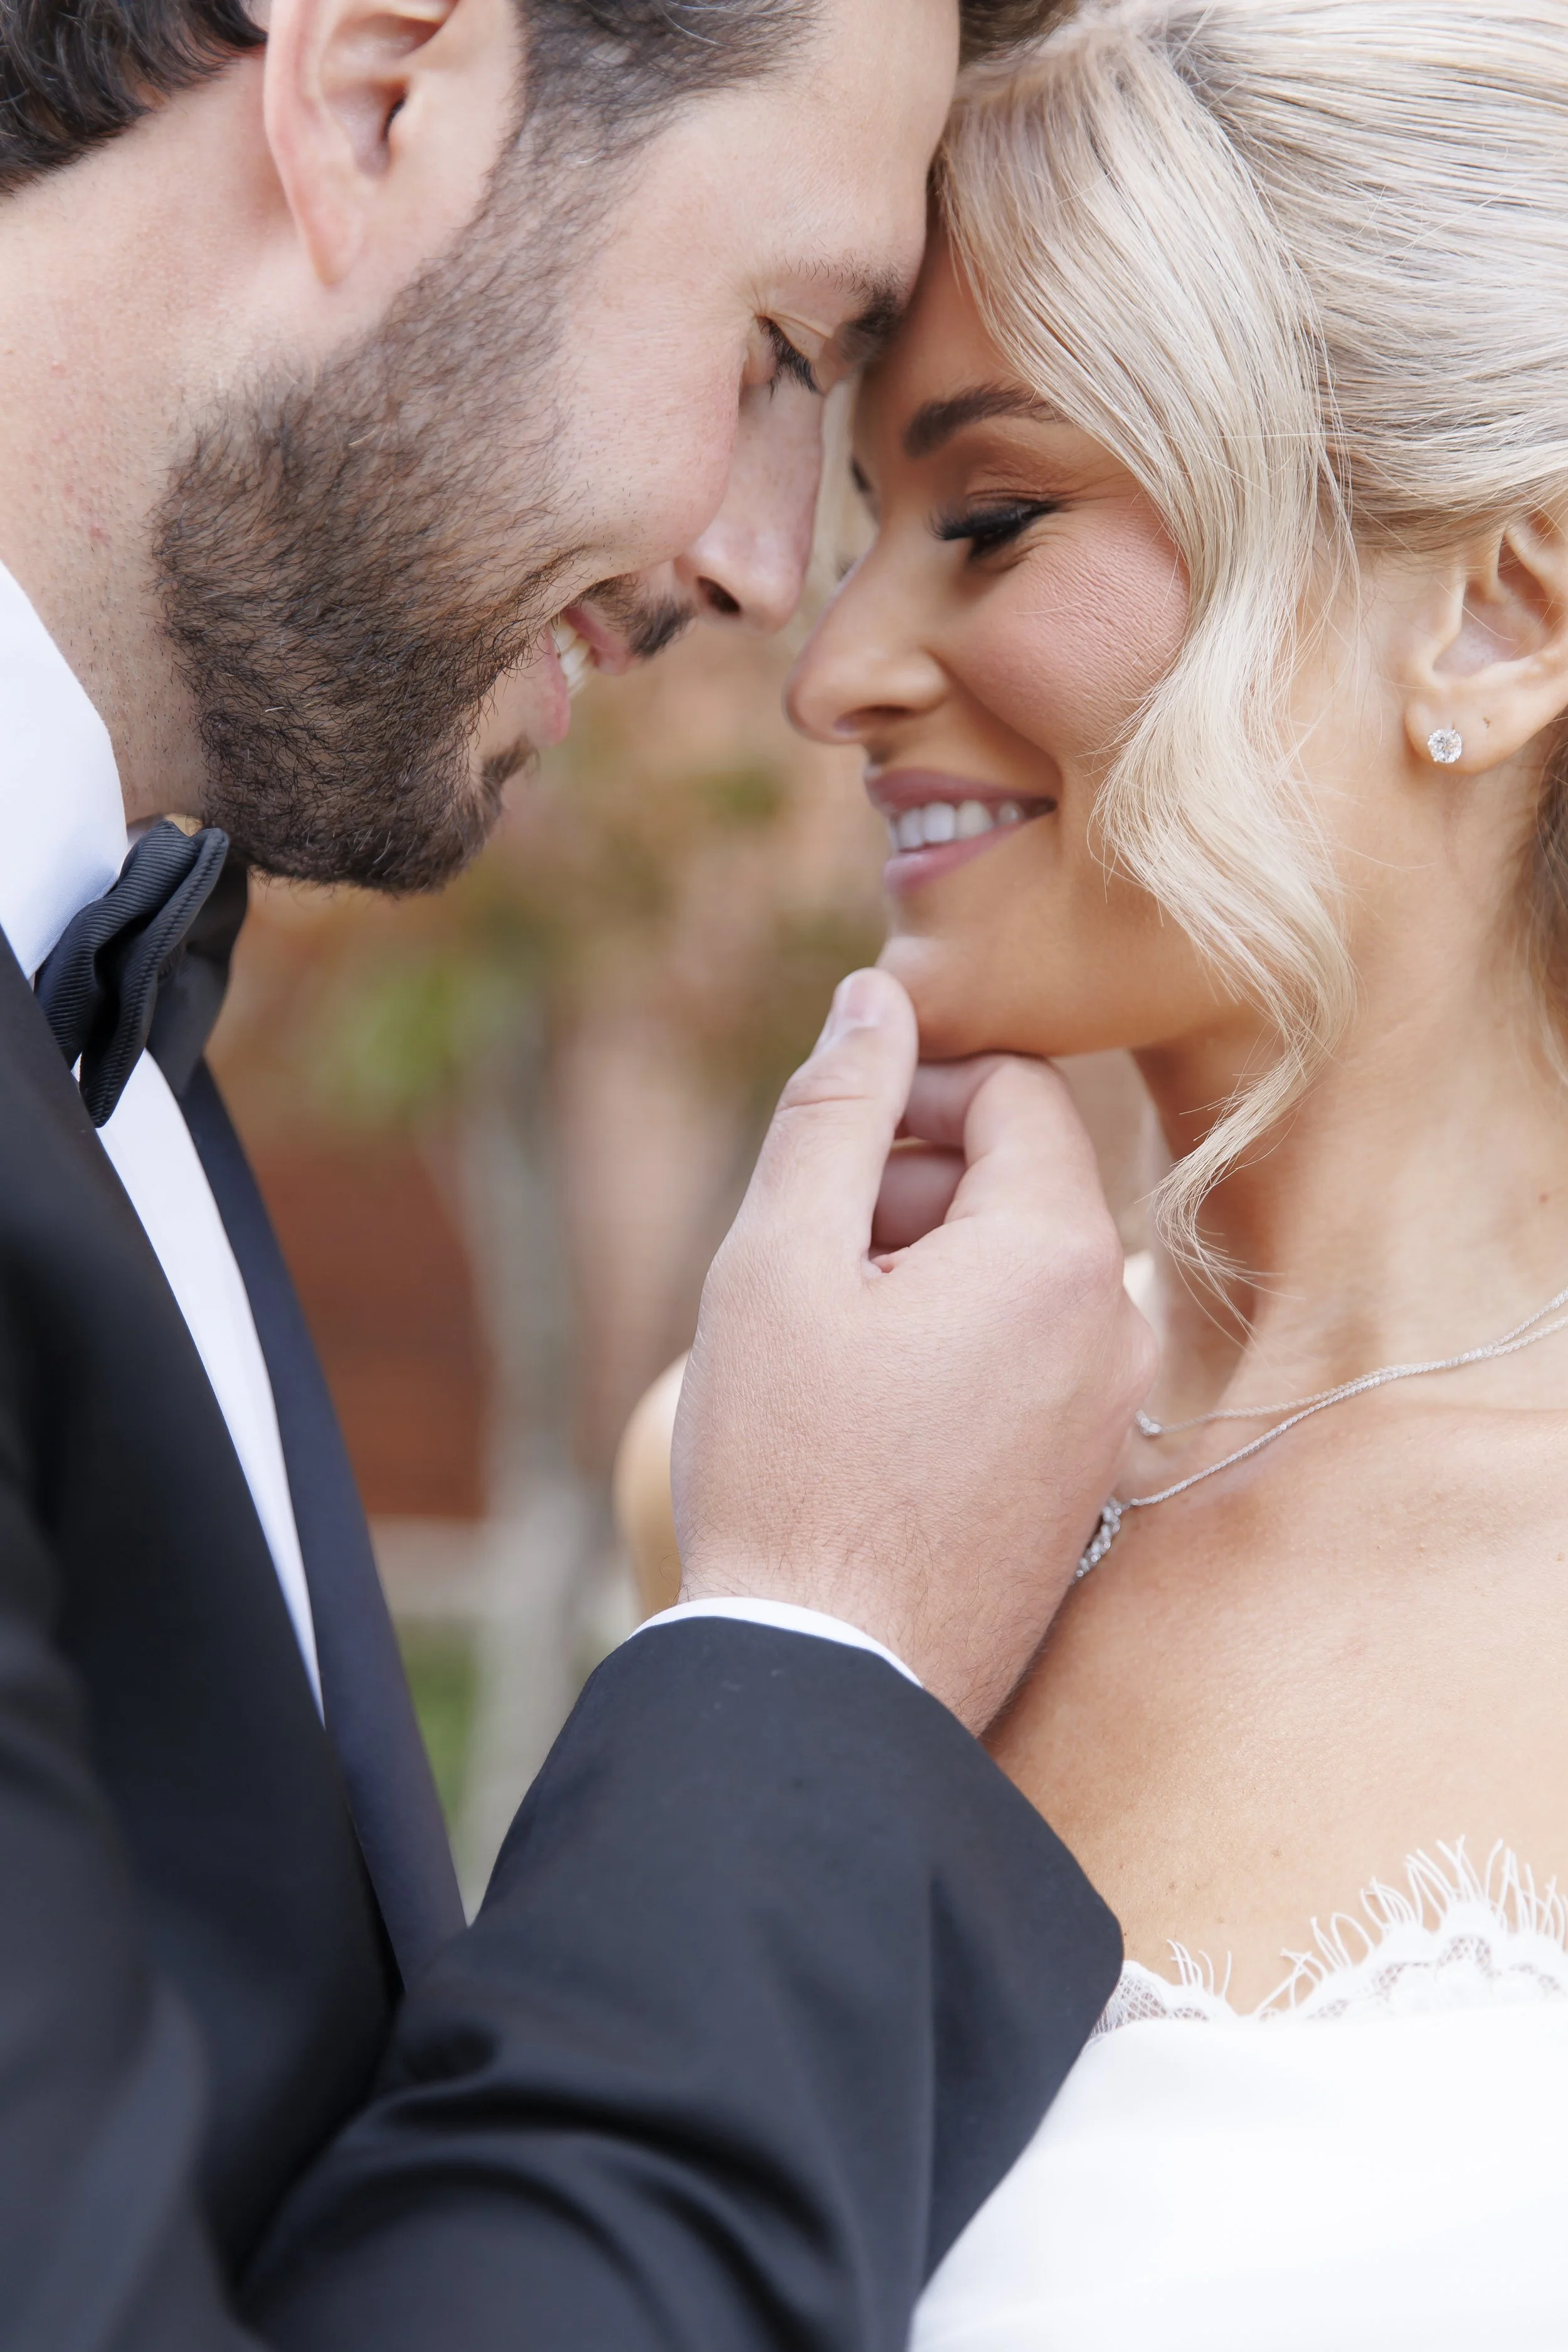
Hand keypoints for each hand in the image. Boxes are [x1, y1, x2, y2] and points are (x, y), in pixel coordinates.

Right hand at [672, 968, 1155, 1730]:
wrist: (831, 1681)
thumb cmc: (790, 1470)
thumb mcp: (778, 1261)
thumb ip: (835, 1111)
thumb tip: (877, 996)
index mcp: (1055, 1255)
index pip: (1015, 1092)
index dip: (914, 1085)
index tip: (829, 1138)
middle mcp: (1115, 1327)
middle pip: (1017, 1183)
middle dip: (906, 1189)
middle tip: (802, 1262)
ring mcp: (1109, 1414)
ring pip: (1014, 1275)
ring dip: (918, 1273)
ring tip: (823, 1351)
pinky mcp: (1085, 1481)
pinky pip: (1025, 1359)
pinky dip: (949, 1349)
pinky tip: (865, 1416)